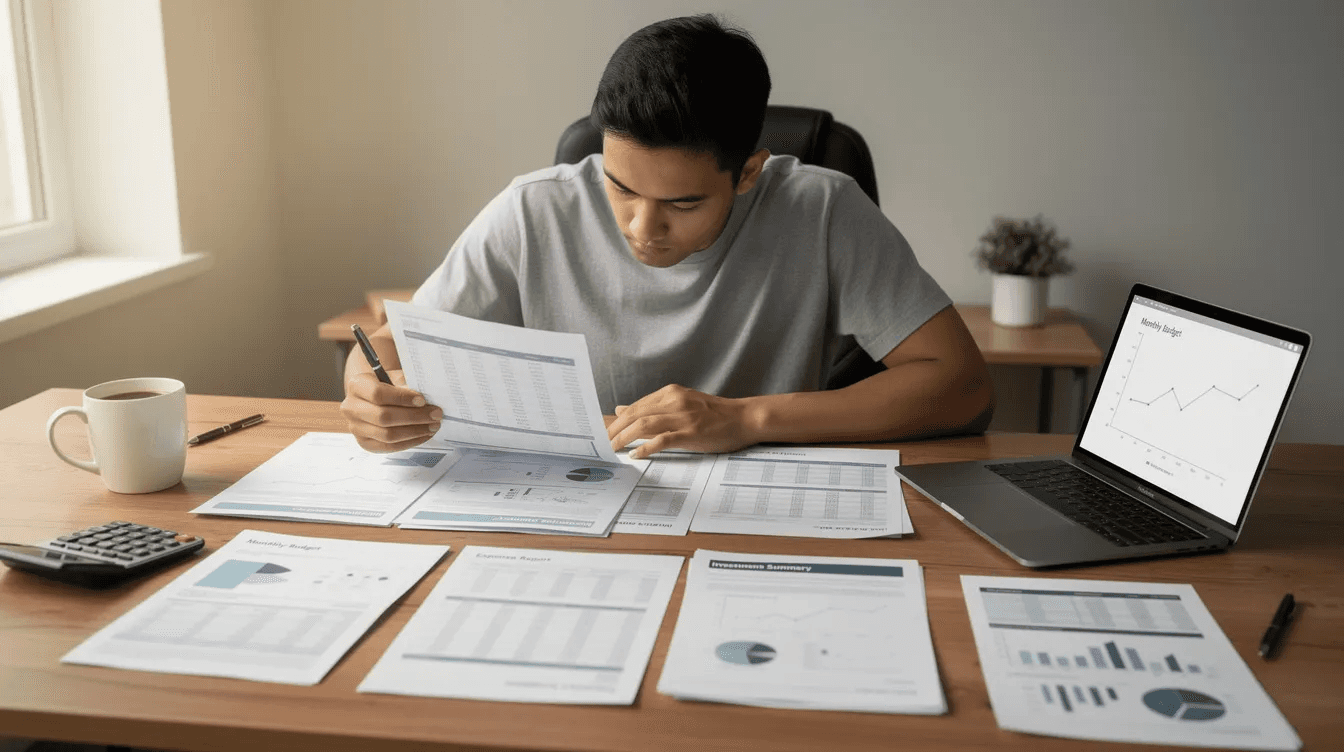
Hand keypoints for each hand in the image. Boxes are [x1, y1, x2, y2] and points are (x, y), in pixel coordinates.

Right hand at [341, 371, 441, 452]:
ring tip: (433, 426)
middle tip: (435, 415)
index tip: (423, 400)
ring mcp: (355, 428)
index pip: (378, 394)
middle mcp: (351, 407)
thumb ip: (406, 386)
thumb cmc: (386, 386)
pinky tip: (423, 435)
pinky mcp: (364, 443)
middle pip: (383, 417)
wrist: (371, 398)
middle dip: (414, 417)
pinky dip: (409, 442)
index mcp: (357, 386)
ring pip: (387, 435)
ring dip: (415, 432)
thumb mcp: (394, 378)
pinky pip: (388, 447)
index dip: (402, 398)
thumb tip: (426, 401)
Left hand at [607, 384, 757, 459]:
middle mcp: (675, 401)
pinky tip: (636, 455)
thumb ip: (653, 407)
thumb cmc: (715, 414)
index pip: (636, 406)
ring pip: (644, 424)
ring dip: (624, 438)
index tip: (603, 431)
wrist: (745, 418)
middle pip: (635, 414)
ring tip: (613, 449)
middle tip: (602, 443)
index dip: (617, 420)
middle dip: (615, 429)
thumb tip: (622, 409)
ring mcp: (683, 417)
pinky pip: (662, 439)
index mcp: (671, 393)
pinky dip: (646, 447)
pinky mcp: (692, 432)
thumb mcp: (681, 404)